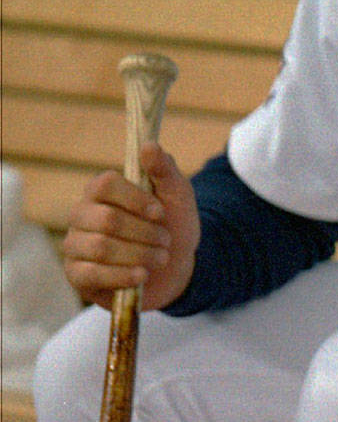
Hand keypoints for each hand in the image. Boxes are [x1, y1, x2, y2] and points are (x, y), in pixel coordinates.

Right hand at [63, 141, 199, 310]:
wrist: (177, 266)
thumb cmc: (173, 224)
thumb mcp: (177, 194)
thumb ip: (164, 169)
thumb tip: (148, 146)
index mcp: (101, 191)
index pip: (105, 184)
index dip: (136, 199)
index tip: (160, 213)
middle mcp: (81, 215)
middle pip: (107, 220)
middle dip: (145, 233)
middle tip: (166, 240)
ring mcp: (75, 245)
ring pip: (100, 248)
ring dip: (140, 255)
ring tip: (161, 258)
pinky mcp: (77, 275)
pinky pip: (91, 274)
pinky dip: (122, 276)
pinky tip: (142, 275)